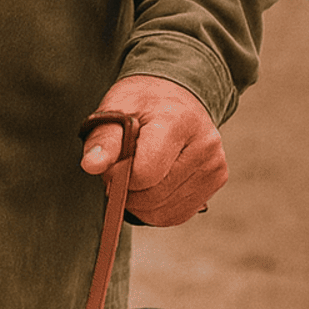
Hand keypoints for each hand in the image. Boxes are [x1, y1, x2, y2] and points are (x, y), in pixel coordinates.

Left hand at [80, 76, 226, 227]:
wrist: (176, 94)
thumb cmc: (141, 103)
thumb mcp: (115, 109)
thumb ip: (103, 139)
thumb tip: (91, 165)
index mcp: (176, 121)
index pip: (145, 173)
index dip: (119, 176)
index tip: (112, 164)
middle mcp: (204, 143)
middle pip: (154, 196)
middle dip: (128, 191)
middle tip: (121, 170)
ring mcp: (214, 164)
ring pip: (164, 211)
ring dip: (141, 203)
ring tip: (138, 173)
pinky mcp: (217, 179)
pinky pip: (178, 215)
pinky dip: (157, 209)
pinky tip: (153, 185)